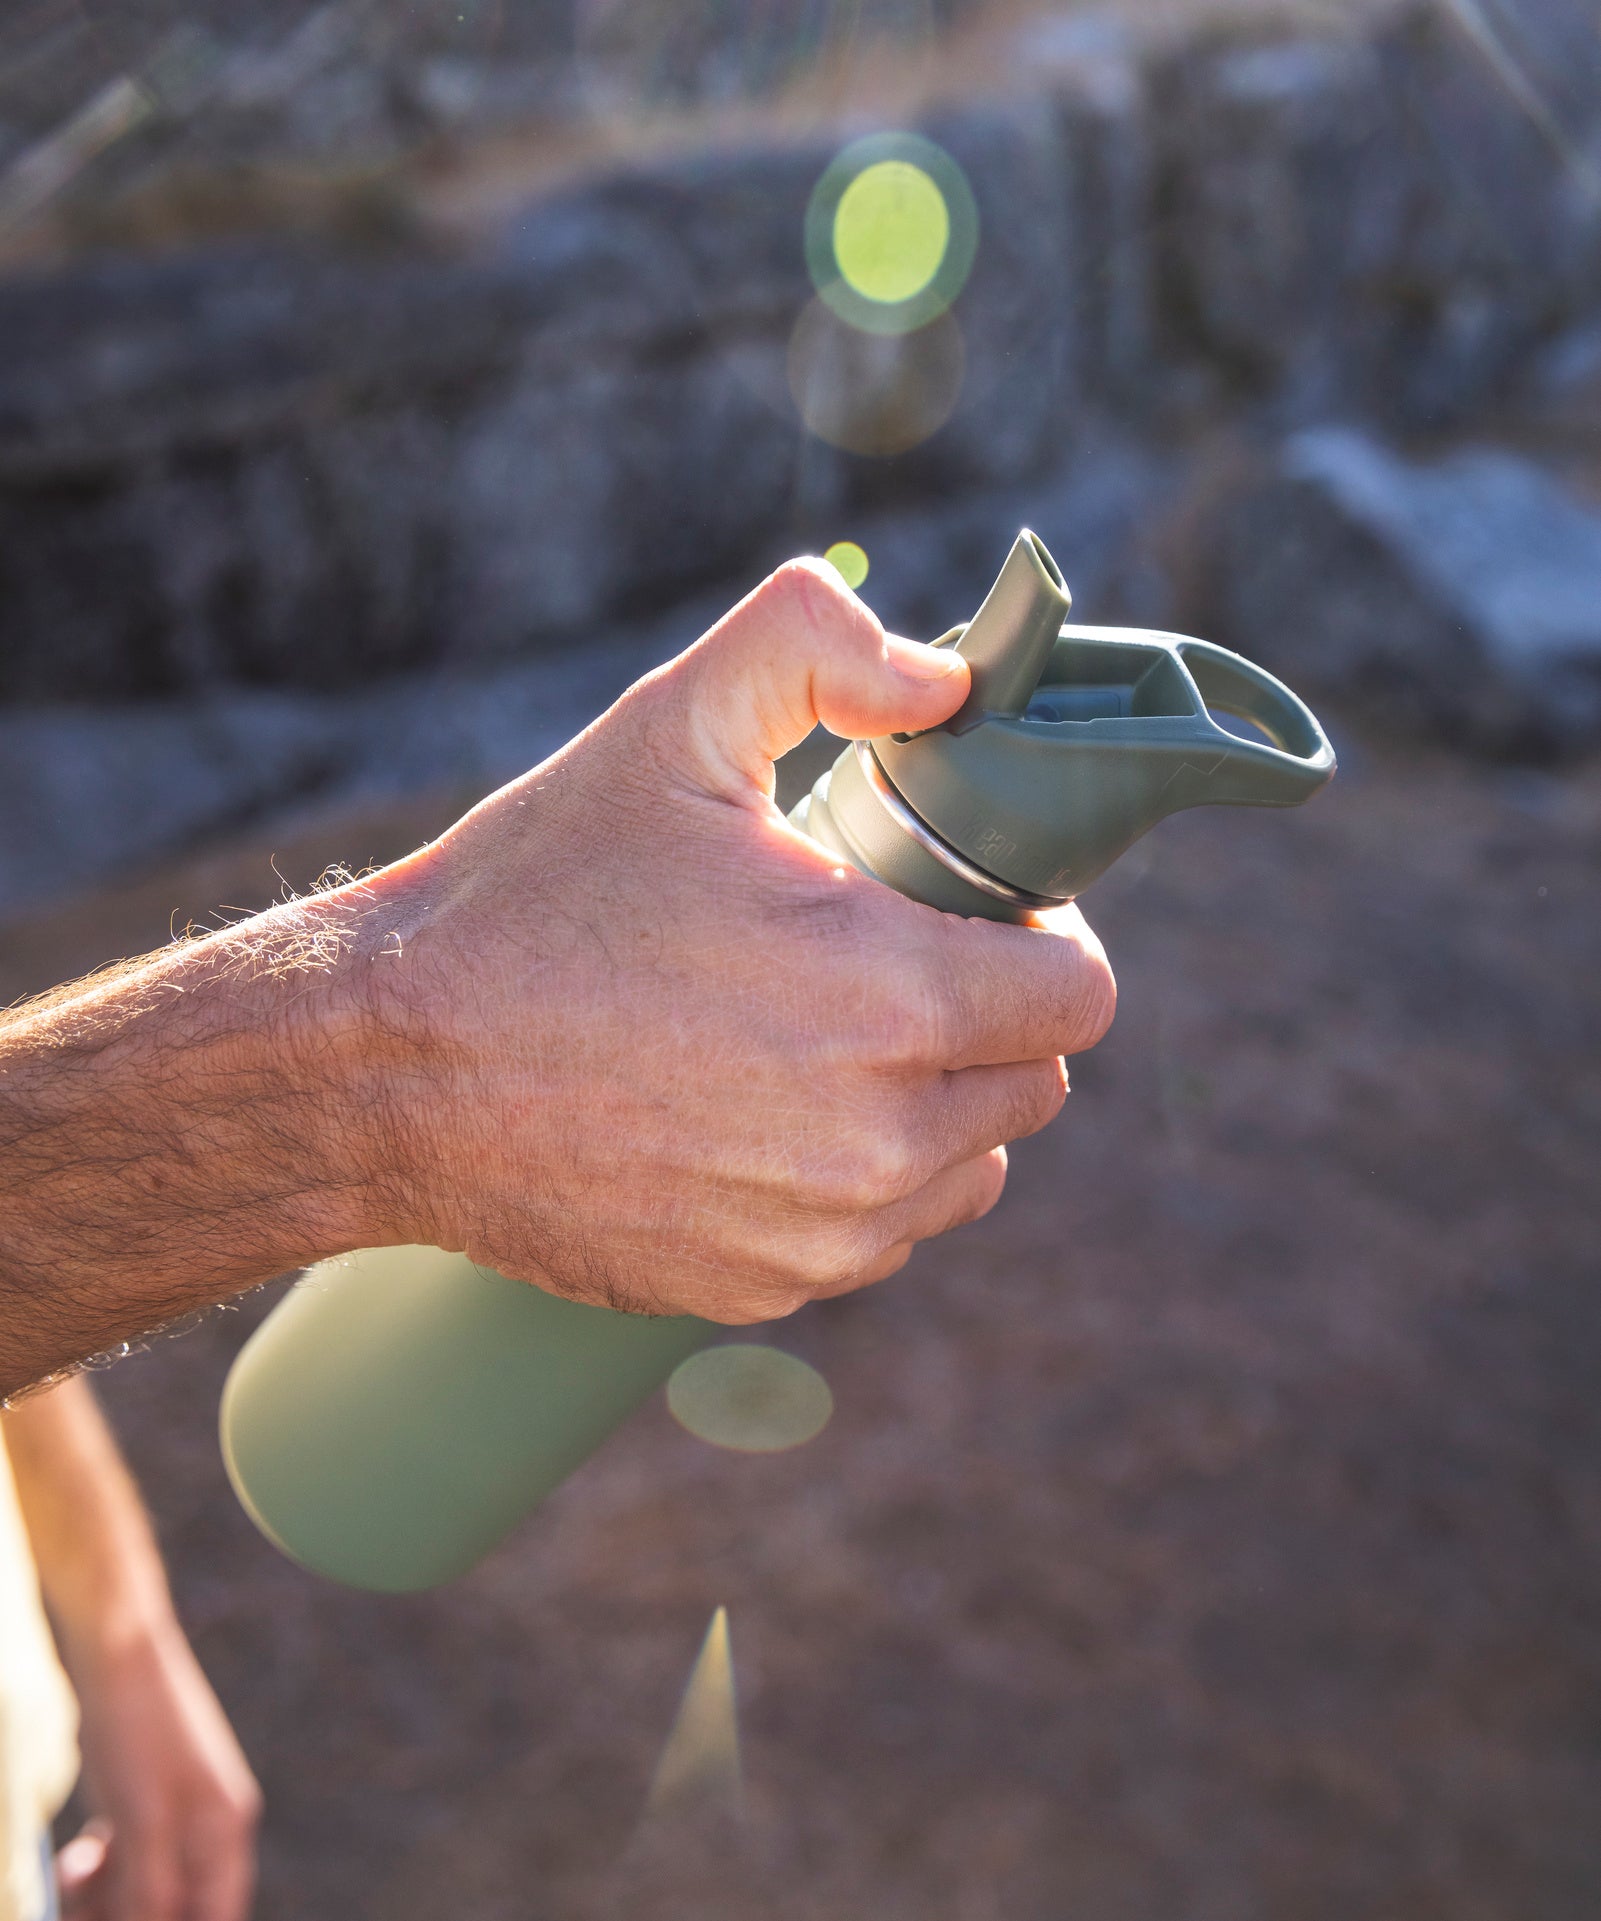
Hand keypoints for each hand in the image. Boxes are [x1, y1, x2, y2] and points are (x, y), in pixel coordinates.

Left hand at [56, 1620, 260, 1920]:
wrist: (117, 1650)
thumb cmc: (135, 1729)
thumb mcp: (140, 1820)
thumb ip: (151, 1889)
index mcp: (226, 1831)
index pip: (216, 1918)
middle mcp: (214, 1826)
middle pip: (178, 1908)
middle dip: (128, 1915)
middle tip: (80, 1906)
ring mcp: (184, 1811)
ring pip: (149, 1886)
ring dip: (108, 1896)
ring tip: (74, 1870)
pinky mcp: (153, 1800)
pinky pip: (133, 1858)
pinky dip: (105, 1869)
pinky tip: (84, 1847)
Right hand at [354, 557, 1115, 1319]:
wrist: (384, 1069)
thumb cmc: (532, 895)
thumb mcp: (670, 726)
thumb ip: (818, 646)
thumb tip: (946, 679)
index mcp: (885, 995)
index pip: (1077, 994)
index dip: (1044, 937)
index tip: (975, 911)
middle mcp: (874, 1138)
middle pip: (1035, 1085)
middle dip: (989, 1018)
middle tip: (888, 962)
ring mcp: (821, 1234)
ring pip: (970, 1171)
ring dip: (938, 1106)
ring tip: (830, 1041)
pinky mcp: (761, 1291)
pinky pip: (879, 1239)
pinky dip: (859, 1183)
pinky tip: (769, 1118)